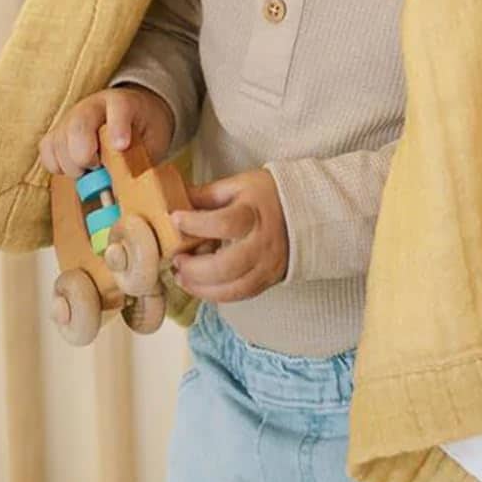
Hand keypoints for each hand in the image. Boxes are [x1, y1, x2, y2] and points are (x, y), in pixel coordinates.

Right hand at [38, 86, 175, 178]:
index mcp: (123, 103)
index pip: (119, 108)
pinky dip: (58, 165)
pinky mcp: (57, 131)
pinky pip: (47, 150)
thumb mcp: (154, 142)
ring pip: (58, 141)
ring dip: (72, 165)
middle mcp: (92, 105)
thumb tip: (125, 186)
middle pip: (78, 126)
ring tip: (92, 169)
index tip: (121, 146)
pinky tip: (76, 168)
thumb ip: (141, 158)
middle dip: (84, 155)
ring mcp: (71, 117)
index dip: (117, 127)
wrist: (133, 115)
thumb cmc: (144, 131)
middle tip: (98, 168)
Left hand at [169, 168, 289, 303]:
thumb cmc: (269, 196)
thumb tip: (172, 201)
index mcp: (254, 215)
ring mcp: (267, 266)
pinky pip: (241, 295)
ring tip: (181, 277)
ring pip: (233, 288)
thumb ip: (206, 195)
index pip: (223, 224)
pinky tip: (200, 286)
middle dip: (194, 268)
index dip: (195, 223)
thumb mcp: (239, 186)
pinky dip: (216, 295)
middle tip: (176, 260)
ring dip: (201, 288)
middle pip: (226, 266)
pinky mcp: (269, 280)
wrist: (308, 213)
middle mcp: (262, 244)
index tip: (174, 218)